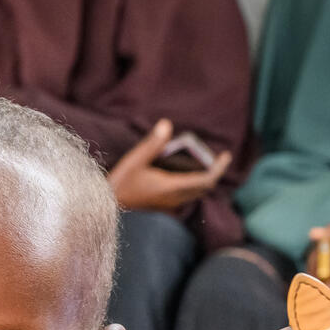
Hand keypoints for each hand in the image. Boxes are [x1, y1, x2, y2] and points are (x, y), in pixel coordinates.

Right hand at [107, 119, 231, 211]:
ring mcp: (167, 204)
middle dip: (213, 174)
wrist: (104, 205)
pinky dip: (192, 186)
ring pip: (195, 194)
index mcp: (171, 187)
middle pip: (203, 188)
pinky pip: (185, 197)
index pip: (205, 180)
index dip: (218, 168)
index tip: (225, 156)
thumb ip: (152, 144)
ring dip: (203, 181)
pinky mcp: (161, 205)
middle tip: (217, 159)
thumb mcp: (134, 160)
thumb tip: (166, 124)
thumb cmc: (119, 183)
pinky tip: (185, 176)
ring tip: (204, 165)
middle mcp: (173, 198)